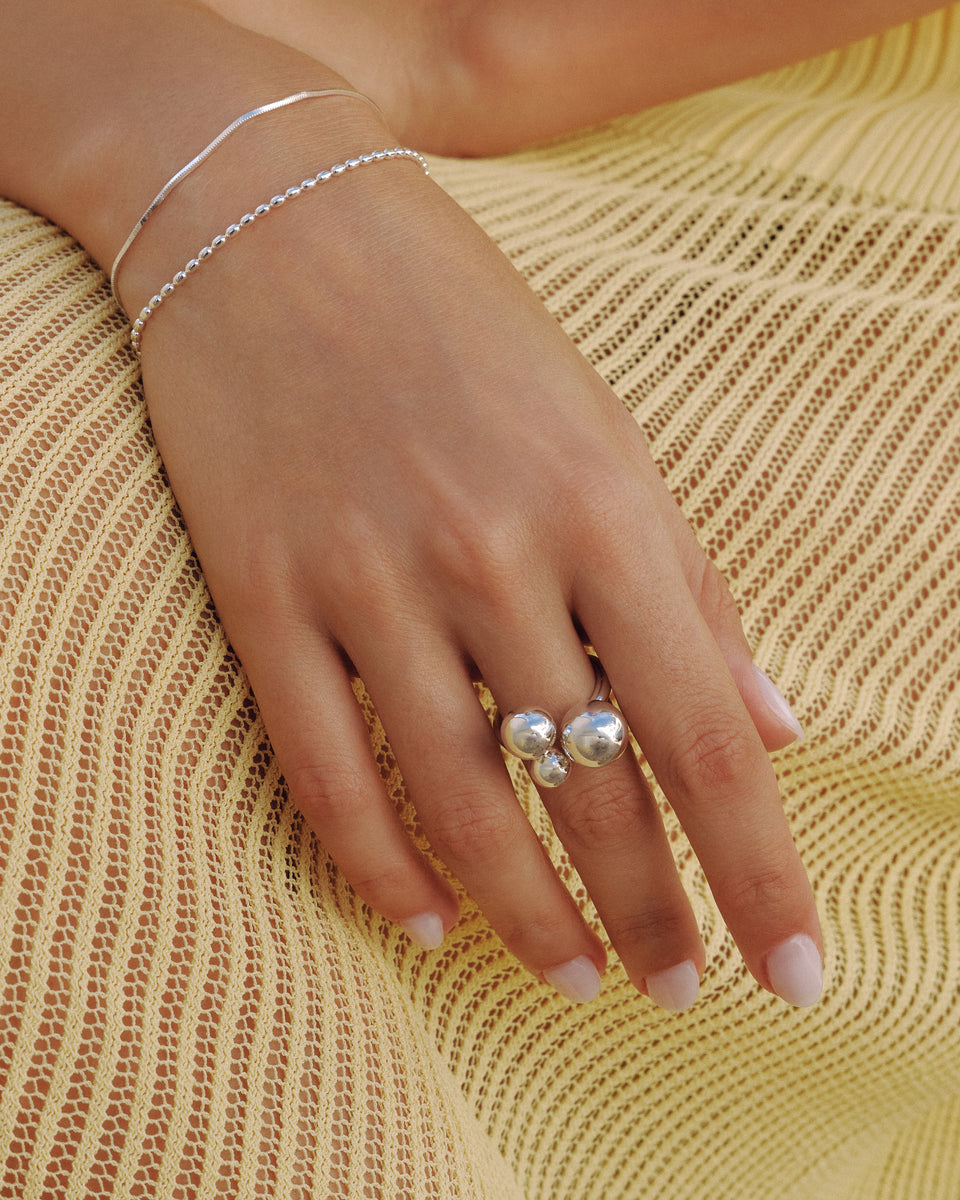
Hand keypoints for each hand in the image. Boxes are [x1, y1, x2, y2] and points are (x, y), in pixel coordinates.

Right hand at [127, 119, 821, 1009]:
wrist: (274, 218)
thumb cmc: (463, 321)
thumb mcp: (607, 430)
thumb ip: (691, 585)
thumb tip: (778, 723)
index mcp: (604, 507)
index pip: (705, 735)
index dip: (760, 872)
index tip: (798, 973)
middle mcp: (493, 556)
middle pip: (589, 786)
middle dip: (650, 913)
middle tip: (676, 992)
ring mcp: (369, 579)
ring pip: (457, 800)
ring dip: (527, 911)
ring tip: (570, 978)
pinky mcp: (263, 591)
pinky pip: (322, 764)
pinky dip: (372, 863)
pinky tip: (418, 923)